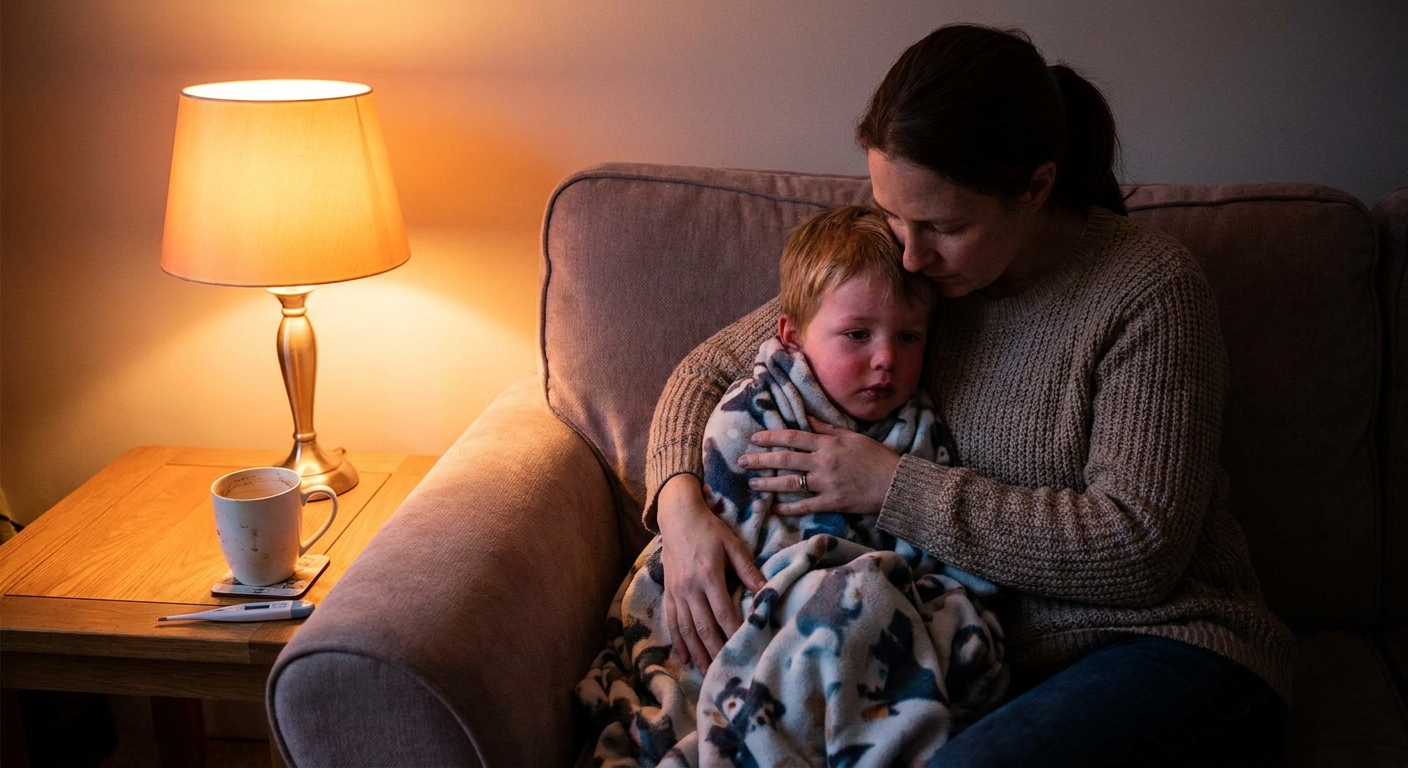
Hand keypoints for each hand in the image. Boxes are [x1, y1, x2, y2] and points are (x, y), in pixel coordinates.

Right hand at [657, 474, 766, 671]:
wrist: (677, 515)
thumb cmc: (709, 529)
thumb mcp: (732, 544)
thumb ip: (748, 570)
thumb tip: (767, 592)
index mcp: (708, 575)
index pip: (723, 613)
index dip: (734, 633)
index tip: (746, 650)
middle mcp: (690, 588)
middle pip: (703, 627)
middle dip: (715, 652)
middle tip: (726, 674)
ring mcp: (676, 592)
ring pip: (686, 630)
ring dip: (696, 653)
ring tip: (706, 673)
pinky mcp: (668, 592)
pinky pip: (672, 622)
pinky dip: (678, 642)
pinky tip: (684, 658)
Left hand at [738, 417, 900, 515]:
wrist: (895, 483)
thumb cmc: (876, 457)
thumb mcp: (852, 437)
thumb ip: (827, 429)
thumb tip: (806, 418)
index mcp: (828, 444)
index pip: (793, 437)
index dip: (771, 437)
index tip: (754, 438)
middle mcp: (823, 462)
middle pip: (786, 459)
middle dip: (761, 460)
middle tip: (741, 461)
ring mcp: (826, 484)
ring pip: (790, 483)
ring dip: (768, 484)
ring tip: (752, 484)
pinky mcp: (832, 503)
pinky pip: (805, 506)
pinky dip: (788, 509)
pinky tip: (774, 509)